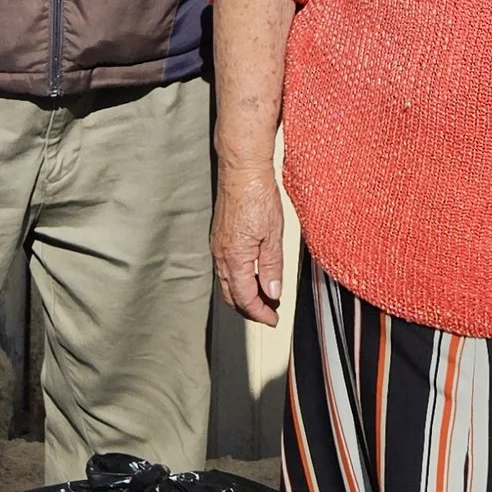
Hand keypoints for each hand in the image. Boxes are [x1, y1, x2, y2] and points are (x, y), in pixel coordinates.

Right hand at [211, 169, 287, 327]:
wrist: (242, 171)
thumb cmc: (257, 197)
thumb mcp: (273, 235)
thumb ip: (272, 267)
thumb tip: (272, 292)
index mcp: (235, 258)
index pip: (245, 298)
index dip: (260, 313)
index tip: (273, 319)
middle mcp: (222, 255)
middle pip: (231, 295)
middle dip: (249, 309)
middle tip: (268, 314)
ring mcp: (218, 246)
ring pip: (227, 282)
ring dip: (243, 295)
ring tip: (262, 298)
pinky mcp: (219, 237)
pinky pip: (225, 268)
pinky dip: (237, 280)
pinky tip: (251, 275)